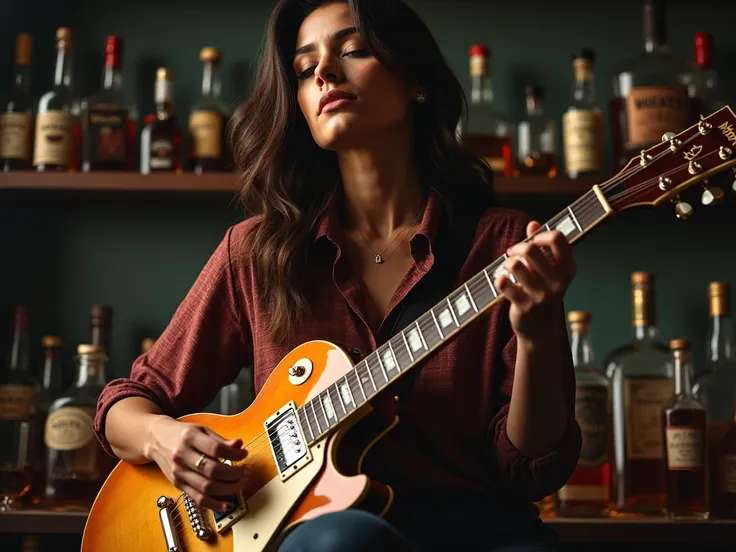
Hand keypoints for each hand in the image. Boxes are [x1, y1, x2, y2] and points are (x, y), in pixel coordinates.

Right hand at [147, 416, 249, 510]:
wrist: (156, 439)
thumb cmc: (182, 433)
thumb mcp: (201, 430)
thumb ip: (220, 440)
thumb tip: (239, 445)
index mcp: (190, 438)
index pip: (216, 449)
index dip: (234, 454)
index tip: (244, 455)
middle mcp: (182, 456)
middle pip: (212, 470)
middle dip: (235, 474)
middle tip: (247, 471)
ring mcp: (179, 472)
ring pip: (206, 487)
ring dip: (228, 489)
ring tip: (241, 483)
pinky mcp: (178, 484)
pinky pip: (196, 499)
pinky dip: (213, 504)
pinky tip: (226, 504)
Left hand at [494, 221, 575, 341]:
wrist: (541, 330)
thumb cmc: (543, 294)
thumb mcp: (548, 271)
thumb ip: (541, 247)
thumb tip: (533, 223)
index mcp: (567, 269)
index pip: (557, 238)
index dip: (539, 235)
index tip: (531, 242)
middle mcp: (558, 282)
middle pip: (531, 249)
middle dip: (516, 248)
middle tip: (512, 254)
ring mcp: (542, 295)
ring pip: (515, 265)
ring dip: (507, 264)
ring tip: (508, 269)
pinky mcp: (524, 306)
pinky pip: (504, 284)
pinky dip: (499, 280)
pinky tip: (502, 282)